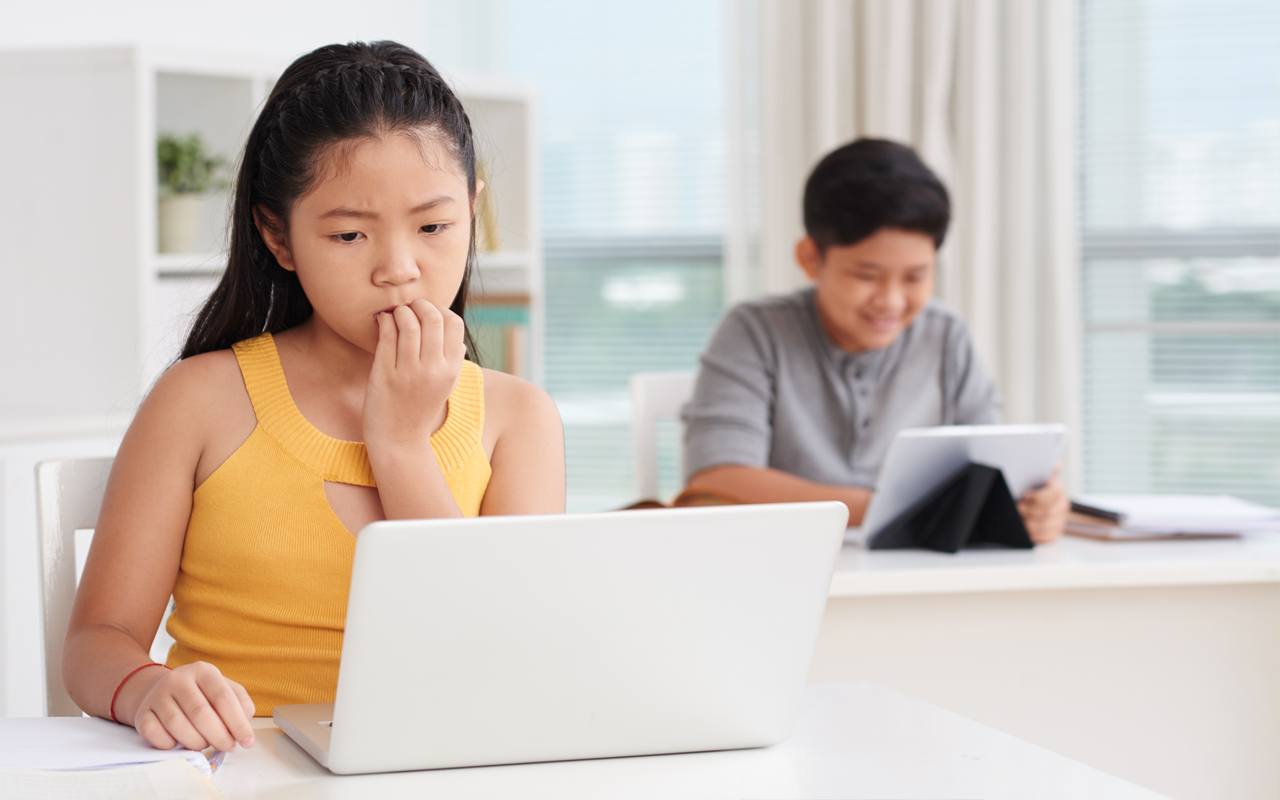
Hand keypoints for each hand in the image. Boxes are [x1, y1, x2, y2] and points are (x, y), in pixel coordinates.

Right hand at [127, 662, 254, 750]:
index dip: (237, 723)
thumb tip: (245, 719)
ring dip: (196, 742)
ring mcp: (157, 695)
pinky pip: (156, 735)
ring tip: (205, 744)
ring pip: (178, 725)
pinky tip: (180, 742)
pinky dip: (171, 745)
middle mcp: (178, 679)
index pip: (223, 698)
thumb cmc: (199, 694)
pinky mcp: (142, 713)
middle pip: (200, 713)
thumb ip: (239, 702)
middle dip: (219, 736)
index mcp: (203, 671)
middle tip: (228, 747)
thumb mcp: (222, 689)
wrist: (161, 691)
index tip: (247, 741)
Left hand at [363, 299, 465, 449]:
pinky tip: (382, 321)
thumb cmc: (420, 409)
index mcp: (451, 370)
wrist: (399, 441)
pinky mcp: (385, 375)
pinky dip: (385, 321)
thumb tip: (456, 337)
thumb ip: (452, 361)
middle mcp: (433, 370)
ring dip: (400, 311)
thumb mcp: (445, 386)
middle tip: (410, 307)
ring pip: (409, 323)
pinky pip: (387, 335)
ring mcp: (409, 373)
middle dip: (420, 304)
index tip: (428, 312)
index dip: (441, 309)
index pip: (454, 323)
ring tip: (395, 313)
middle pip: (433, 318)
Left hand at [1017, 466, 1068, 543]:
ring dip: (1031, 524)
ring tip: (1021, 520)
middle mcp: (1062, 505)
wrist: (1031, 504)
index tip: (1026, 496)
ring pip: (1046, 525)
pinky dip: (1037, 536)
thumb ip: (1045, 473)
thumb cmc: (1031, 490)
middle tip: (1019, 508)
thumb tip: (1057, 464)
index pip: (1053, 494)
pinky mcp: (1055, 532)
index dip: (1038, 496)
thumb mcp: (1035, 479)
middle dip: (1030, 510)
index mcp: (1058, 490)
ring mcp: (1060, 520)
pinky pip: (1049, 537)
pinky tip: (1028, 532)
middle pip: (1048, 511)